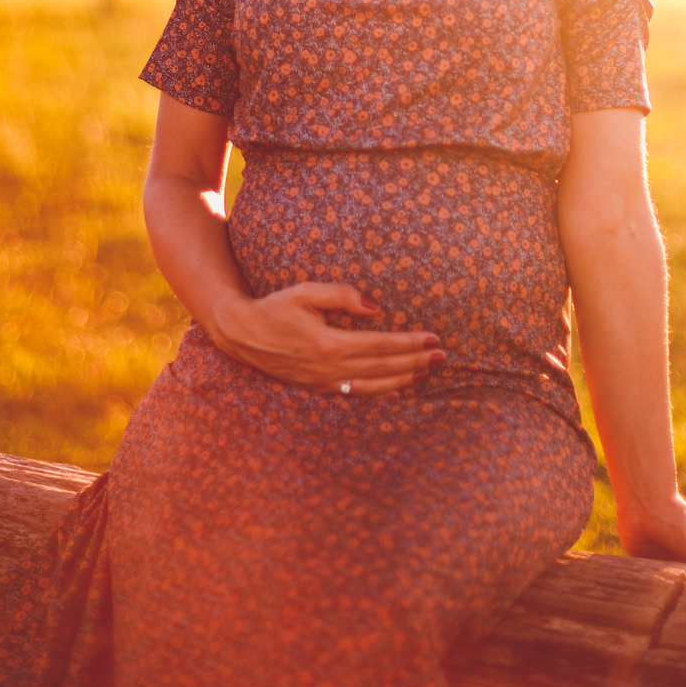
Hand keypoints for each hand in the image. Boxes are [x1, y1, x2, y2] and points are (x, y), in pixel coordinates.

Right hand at [212, 281, 444, 396]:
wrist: (242, 334)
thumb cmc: (275, 308)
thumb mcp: (307, 292)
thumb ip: (342, 296)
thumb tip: (376, 308)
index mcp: (329, 343)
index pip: (380, 344)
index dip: (409, 343)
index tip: (432, 339)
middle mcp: (329, 369)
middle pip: (382, 367)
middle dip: (415, 361)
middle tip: (443, 356)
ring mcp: (324, 383)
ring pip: (373, 386)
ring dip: (403, 379)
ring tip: (427, 371)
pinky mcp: (319, 389)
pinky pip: (357, 393)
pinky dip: (381, 391)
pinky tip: (397, 385)